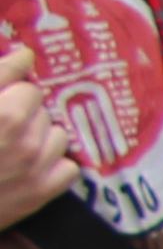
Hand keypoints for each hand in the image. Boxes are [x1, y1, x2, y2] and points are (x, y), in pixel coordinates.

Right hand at [0, 45, 63, 231]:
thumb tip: (25, 54)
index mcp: (3, 115)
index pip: (29, 87)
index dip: (13, 92)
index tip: (3, 99)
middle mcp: (23, 140)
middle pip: (43, 111)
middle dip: (24, 113)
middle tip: (0, 126)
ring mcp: (34, 169)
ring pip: (59, 136)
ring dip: (41, 137)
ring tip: (13, 145)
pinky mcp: (39, 194)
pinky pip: (69, 168)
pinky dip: (53, 165)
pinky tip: (30, 166)